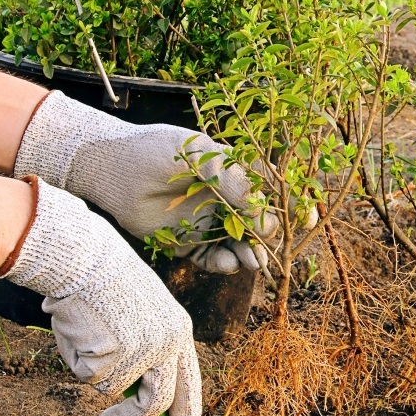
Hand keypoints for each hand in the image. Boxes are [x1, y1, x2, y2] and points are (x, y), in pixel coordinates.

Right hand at [0, 177, 201, 415]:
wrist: (87, 257)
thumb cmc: (107, 284)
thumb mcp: (141, 316)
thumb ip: (145, 353)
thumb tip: (135, 397)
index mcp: (180, 332)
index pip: (189, 384)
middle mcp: (168, 344)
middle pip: (159, 402)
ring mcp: (143, 350)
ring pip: (114, 389)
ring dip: (93, 371)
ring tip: (86, 343)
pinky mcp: (115, 354)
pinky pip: (89, 375)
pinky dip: (78, 358)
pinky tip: (80, 328)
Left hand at [13, 91, 275, 273]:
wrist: (109, 168)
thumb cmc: (156, 151)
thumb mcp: (201, 156)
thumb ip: (234, 182)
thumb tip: (264, 212)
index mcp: (234, 172)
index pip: (271, 192)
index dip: (291, 206)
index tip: (306, 219)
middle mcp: (224, 199)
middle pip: (259, 223)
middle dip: (270, 236)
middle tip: (271, 245)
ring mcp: (207, 222)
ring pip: (239, 245)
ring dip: (250, 254)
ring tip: (253, 262)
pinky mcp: (186, 243)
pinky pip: (212, 258)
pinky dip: (223, 264)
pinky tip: (227, 264)